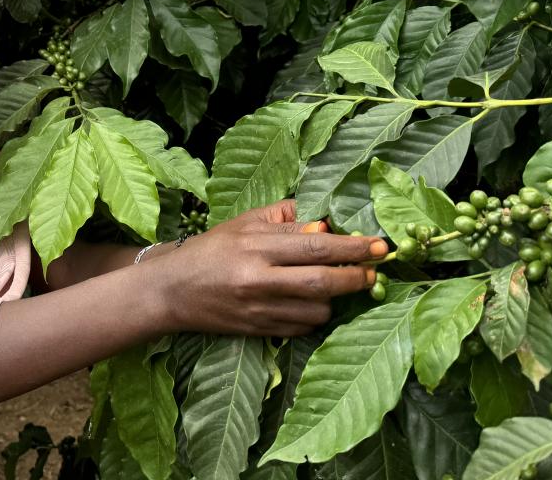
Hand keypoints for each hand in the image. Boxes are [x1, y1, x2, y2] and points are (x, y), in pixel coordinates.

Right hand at [154, 199, 385, 336]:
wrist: (170, 291)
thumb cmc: (210, 250)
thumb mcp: (244, 224)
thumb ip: (285, 220)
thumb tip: (326, 223)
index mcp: (255, 245)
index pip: (316, 245)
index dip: (353, 246)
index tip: (381, 246)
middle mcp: (258, 278)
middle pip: (323, 281)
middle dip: (357, 277)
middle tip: (374, 272)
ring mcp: (258, 308)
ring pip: (317, 309)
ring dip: (335, 299)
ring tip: (335, 286)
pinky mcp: (257, 330)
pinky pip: (302, 327)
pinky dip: (314, 316)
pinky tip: (311, 303)